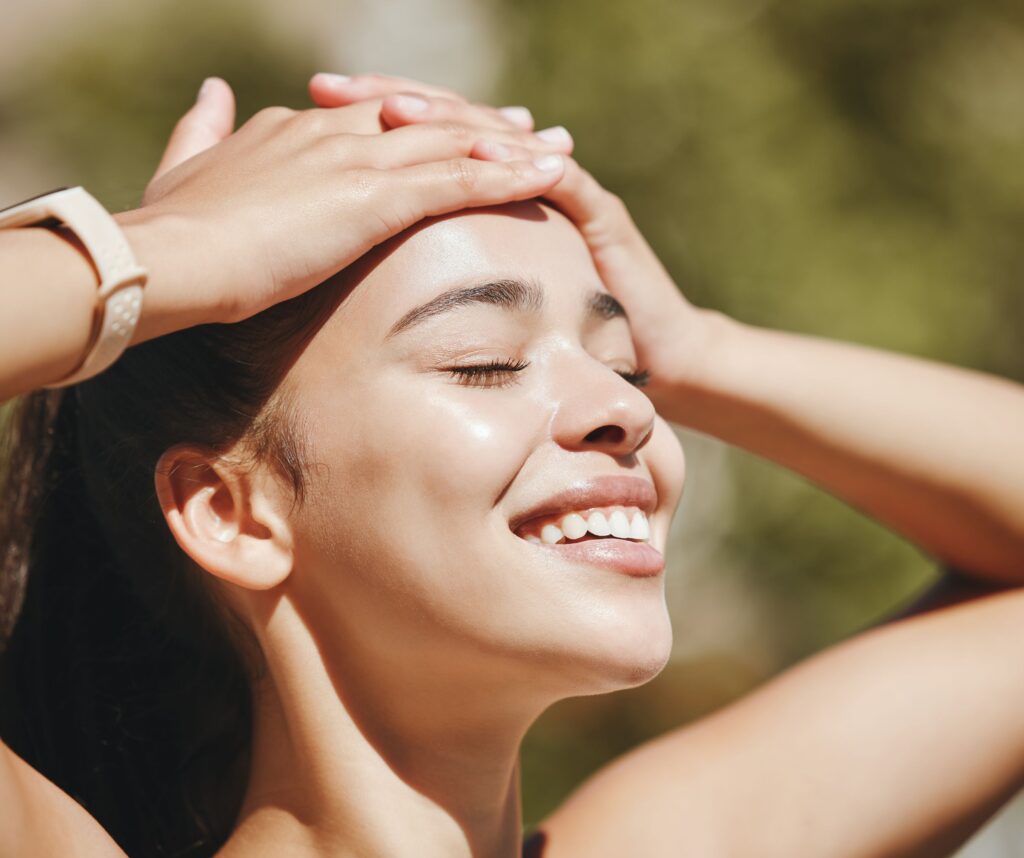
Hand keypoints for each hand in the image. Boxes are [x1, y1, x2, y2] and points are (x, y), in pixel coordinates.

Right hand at [117, 76, 572, 342]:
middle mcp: (337, 134)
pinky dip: (506, 178)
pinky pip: (455, 182)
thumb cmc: (172, 230)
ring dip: (511, 148)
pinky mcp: (371, 197)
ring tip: (560, 150)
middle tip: (534, 129)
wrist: (168, 257)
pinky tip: (546, 178)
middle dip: (485, 126)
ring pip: (453, 145)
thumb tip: (213, 92)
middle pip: (429, 122)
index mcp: (301, 130)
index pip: (382, 117)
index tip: (464, 126)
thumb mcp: (186, 172)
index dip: (429, 121)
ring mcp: (357, 161)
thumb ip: (204, 131)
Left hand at [309, 72, 712, 396]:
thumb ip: (437, 280)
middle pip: (448, 122)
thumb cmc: (561, 337)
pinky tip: (479, 155)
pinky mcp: (600, 216)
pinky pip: (559, 180)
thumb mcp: (482, 301)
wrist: (654, 354)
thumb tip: (363, 277)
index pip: (419, 140)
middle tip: (328, 87)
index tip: (306, 107)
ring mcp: (560, 189)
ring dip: (442, 120)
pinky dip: (517, 166)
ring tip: (387, 109)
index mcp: (484, 193)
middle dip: (387, 101)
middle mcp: (518, 179)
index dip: (363, 118)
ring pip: (497, 139)